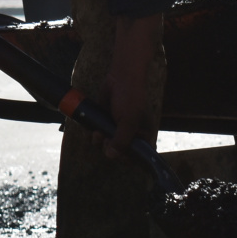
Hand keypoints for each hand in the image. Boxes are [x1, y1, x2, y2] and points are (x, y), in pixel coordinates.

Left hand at [92, 14, 161, 161]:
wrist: (120, 78)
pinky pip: (99, 135)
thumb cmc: (130, 98)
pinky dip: (95, 135)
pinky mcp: (105, 122)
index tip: (119, 157)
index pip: (137, 156)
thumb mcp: (128, 121)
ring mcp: (117, 128)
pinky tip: (94, 130)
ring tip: (98, 134)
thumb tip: (112, 156)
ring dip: (100, 142)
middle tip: (106, 141)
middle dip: (110, 149)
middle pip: (119, 153)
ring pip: (106, 145)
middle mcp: (130, 134)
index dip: (128, 160)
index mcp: (142, 135)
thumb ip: (121, 140)